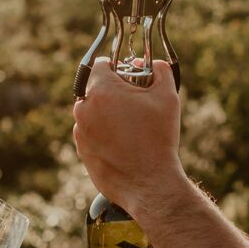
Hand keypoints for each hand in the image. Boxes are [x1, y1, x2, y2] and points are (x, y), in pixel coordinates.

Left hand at [73, 56, 186, 211]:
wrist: (149, 183)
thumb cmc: (159, 138)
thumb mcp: (168, 97)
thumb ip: (161, 71)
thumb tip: (155, 64)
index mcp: (102, 90)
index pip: (100, 64)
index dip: (116, 66)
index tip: (127, 75)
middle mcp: (84, 109)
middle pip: (95, 88)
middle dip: (112, 91)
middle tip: (133, 103)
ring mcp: (80, 131)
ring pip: (91, 112)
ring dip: (106, 113)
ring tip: (130, 127)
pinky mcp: (82, 150)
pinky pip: (90, 133)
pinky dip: (103, 133)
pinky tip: (123, 143)